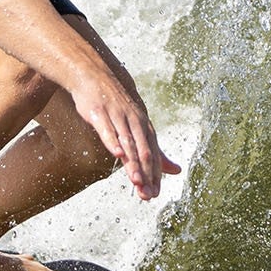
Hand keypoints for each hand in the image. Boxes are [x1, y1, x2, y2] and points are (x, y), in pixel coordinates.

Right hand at [72, 72, 181, 200]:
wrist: (94, 76)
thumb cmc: (117, 105)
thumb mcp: (139, 126)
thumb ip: (155, 151)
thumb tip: (176, 171)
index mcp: (145, 126)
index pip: (154, 154)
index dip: (155, 175)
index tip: (155, 194)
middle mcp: (134, 121)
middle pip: (143, 150)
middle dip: (146, 173)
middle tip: (147, 194)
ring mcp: (117, 116)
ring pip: (127, 142)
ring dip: (132, 163)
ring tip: (136, 181)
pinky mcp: (99, 113)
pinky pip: (107, 129)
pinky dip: (113, 141)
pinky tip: (117, 154)